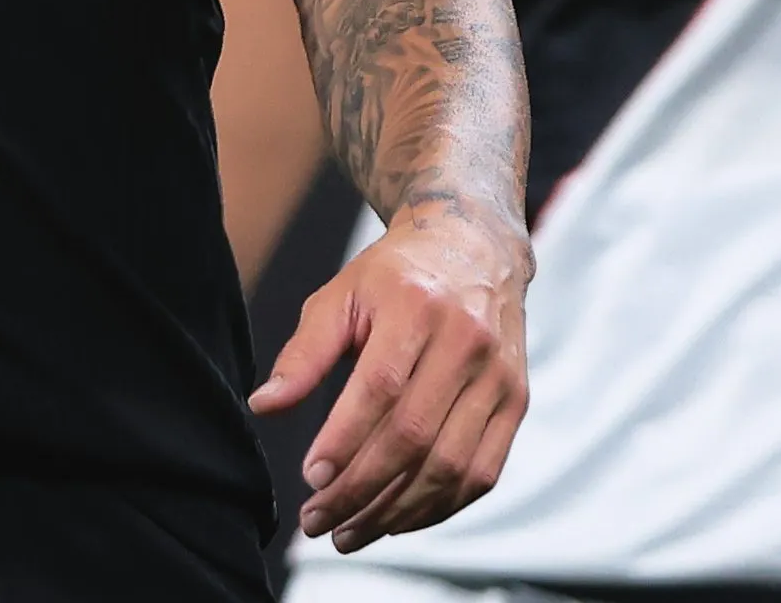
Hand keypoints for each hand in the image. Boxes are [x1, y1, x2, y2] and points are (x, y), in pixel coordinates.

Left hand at [252, 197, 530, 552]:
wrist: (474, 248)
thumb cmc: (394, 277)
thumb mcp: (340, 295)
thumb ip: (303, 353)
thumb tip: (263, 406)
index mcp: (417, 306)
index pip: (381, 388)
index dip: (345, 440)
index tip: (310, 478)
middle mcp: (466, 341)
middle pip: (414, 436)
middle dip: (361, 490)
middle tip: (318, 520)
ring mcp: (499, 376)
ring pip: (450, 465)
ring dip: (396, 512)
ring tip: (350, 532)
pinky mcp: (517, 402)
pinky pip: (482, 473)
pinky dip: (439, 507)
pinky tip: (397, 519)